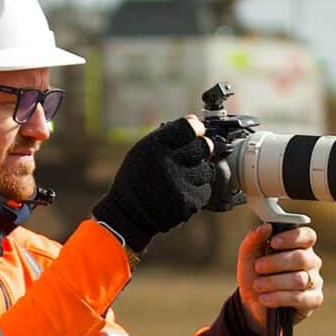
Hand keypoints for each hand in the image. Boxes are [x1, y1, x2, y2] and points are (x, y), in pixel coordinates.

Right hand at [93, 115, 215, 253]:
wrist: (128, 215)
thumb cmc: (135, 179)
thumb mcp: (142, 151)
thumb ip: (167, 135)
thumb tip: (194, 120)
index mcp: (154, 148)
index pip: (188, 128)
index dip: (196, 128)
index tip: (197, 130)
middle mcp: (168, 164)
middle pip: (203, 147)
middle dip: (202, 148)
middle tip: (196, 153)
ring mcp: (180, 185)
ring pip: (208, 169)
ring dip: (200, 172)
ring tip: (184, 177)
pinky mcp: (188, 202)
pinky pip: (205, 190)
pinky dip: (198, 190)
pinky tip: (182, 192)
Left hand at [237, 221, 322, 335]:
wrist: (252, 304)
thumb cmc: (255, 276)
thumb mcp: (248, 256)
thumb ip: (254, 239)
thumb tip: (266, 227)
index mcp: (299, 246)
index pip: (307, 236)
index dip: (292, 237)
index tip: (274, 242)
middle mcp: (311, 262)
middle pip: (302, 258)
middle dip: (276, 262)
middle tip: (258, 267)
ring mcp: (314, 281)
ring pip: (299, 279)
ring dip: (274, 282)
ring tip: (257, 285)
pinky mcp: (313, 300)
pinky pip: (299, 298)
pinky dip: (278, 298)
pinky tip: (264, 298)